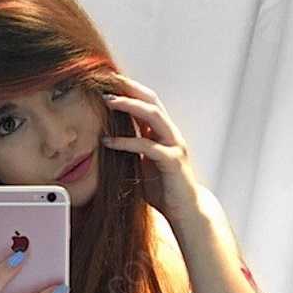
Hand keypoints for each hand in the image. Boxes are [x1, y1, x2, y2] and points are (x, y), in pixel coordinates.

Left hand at [101, 74, 201, 226]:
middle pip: (152, 101)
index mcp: (164, 133)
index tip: (109, 82)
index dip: (130, 90)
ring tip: (108, 102)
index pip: (148, 103)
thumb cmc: (164, 190)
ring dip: (129, 106)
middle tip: (107, 81)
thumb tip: (106, 143)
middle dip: (130, 88)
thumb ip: (132, 151)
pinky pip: (147, 146)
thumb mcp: (143, 166)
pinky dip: (126, 142)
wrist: (186, 211)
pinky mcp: (172, 161)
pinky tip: (108, 142)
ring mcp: (173, 146)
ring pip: (153, 116)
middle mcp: (171, 134)